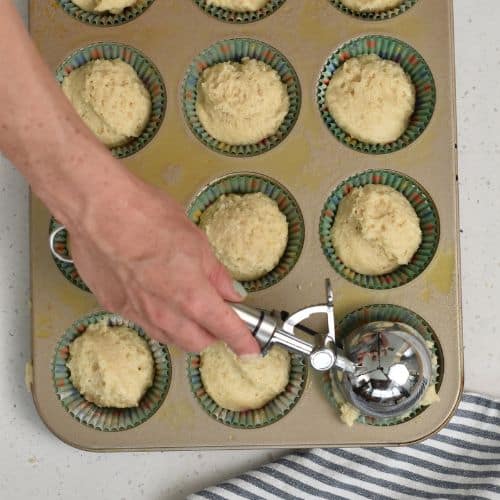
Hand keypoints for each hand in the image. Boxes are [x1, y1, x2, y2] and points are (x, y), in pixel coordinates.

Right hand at [67, 172, 259, 354]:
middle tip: (216, 315)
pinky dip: (159, 320)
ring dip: (186, 331)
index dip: (242, 342)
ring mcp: (138, 314)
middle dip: (213, 334)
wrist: (99, 210)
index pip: (226, 329)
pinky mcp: (115, 307)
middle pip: (199, 343)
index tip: (250, 348)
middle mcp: (166, 314)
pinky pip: (144, 325)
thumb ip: (216, 274)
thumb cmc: (148, 217)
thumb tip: (230, 292)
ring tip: (187, 307)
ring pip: (171, 339)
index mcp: (193, 297)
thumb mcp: (196, 242)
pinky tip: (157, 300)